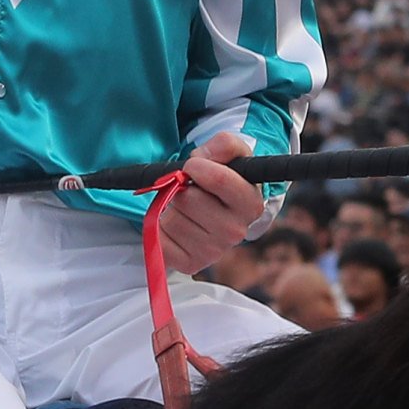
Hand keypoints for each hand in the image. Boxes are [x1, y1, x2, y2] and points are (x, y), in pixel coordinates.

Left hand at [158, 132, 267, 275]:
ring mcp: (212, 252)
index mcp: (250, 204)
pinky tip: (177, 225)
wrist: (216, 213)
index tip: (193, 166)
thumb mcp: (232, 156)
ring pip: (172, 218)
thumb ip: (225, 145)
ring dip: (172, 207)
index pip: (220, 179)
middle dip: (183, 188)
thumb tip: (201, 157)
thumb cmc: (224, 182)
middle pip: (188, 199)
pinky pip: (158, 237)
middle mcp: (235, 232)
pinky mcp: (189, 263)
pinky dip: (160, 226)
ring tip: (187, 208)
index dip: (198, 167)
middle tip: (192, 190)